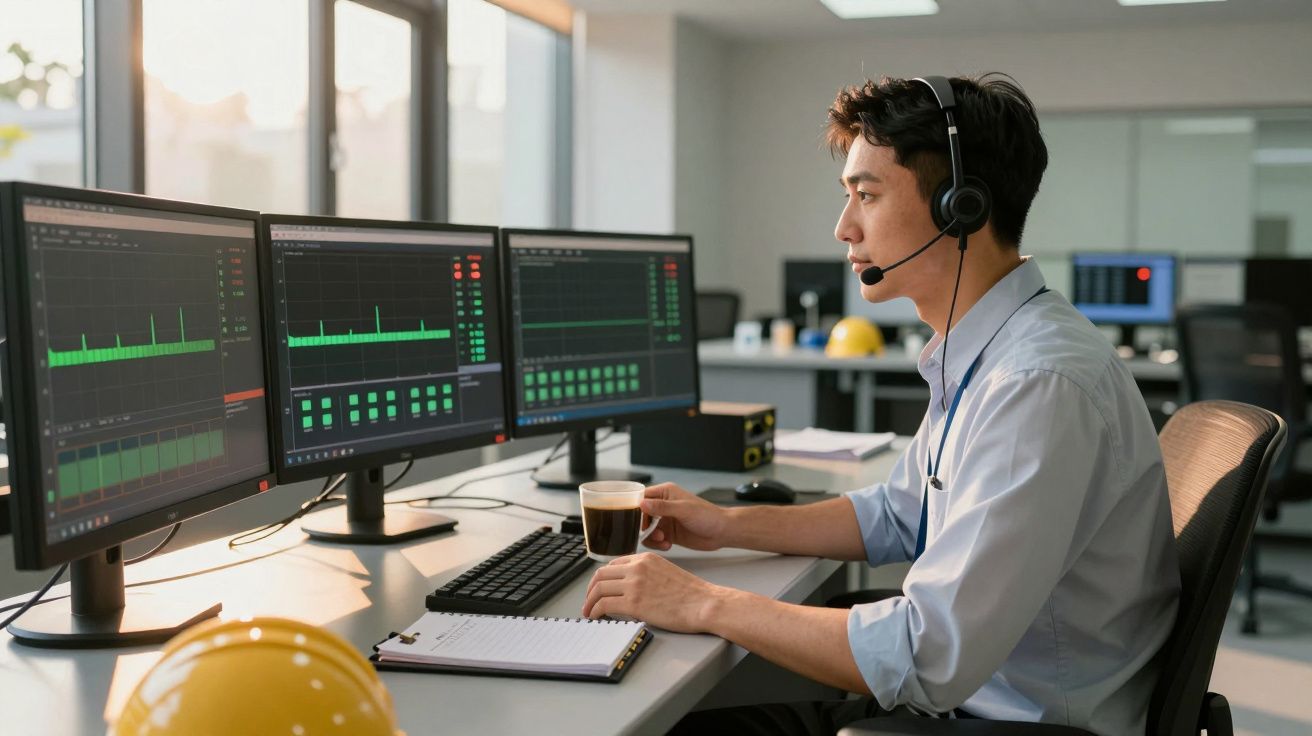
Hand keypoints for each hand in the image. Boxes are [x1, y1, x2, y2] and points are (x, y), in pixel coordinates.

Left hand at [582, 552, 724, 632]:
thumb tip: (631, 588)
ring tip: (589, 612)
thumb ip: (647, 574)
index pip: (613, 564)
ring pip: (598, 590)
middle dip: (591, 589)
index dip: (602, 578)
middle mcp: (637, 567)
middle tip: (588, 601)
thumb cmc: (692, 593)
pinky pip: (604, 605)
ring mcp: (634, 584)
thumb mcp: (666, 572)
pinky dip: (595, 611)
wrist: (704, 603)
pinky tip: (596, 617)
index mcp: (645, 558)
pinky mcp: (634, 603)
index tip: (599, 588)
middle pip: (601, 575)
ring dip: (589, 602)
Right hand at [640, 482, 729, 550]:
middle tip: (653, 533)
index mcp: (666, 493)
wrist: (722, 532)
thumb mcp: (683, 510)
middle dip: (644, 526)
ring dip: (651, 537)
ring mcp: (666, 520)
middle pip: (641, 515)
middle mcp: (663, 505)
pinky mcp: (669, 534)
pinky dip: (657, 544)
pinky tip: (668, 545)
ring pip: (647, 529)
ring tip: (663, 540)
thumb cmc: (708, 516)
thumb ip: (662, 507)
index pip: (642, 497)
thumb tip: (642, 504)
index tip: (635, 520)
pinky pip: (655, 539)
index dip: (636, 508)